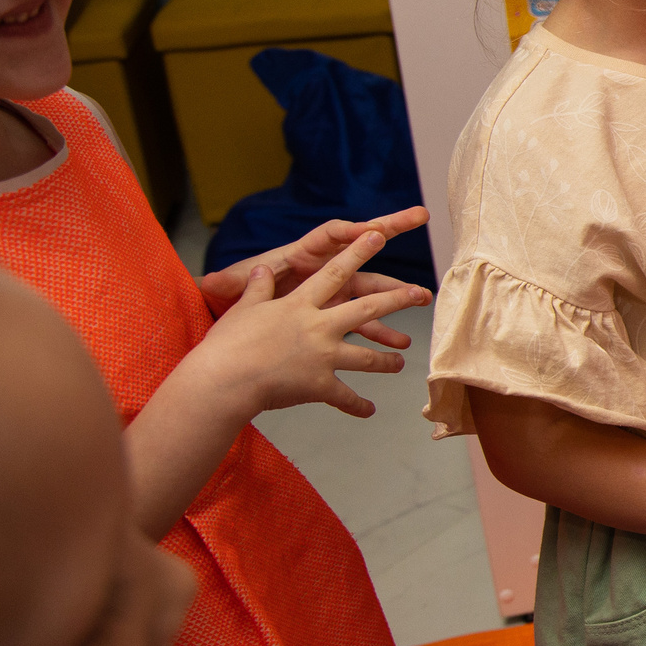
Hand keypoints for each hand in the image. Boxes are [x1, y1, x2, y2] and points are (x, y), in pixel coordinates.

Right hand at [176, 229, 429, 422]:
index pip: (334, 273)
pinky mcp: (320, 385)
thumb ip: (258, 288)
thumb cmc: (227, 344)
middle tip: (421, 293)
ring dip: (386, 360)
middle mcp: (319, 326)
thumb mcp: (242, 309)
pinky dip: (358, 406)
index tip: (379, 235)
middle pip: (367, 309)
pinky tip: (370, 410)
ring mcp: (324, 356)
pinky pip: (346, 396)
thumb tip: (262, 269)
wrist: (224, 380)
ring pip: (367, 356)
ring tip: (400, 362)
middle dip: (397, 299)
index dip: (358, 253)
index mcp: (299, 304)